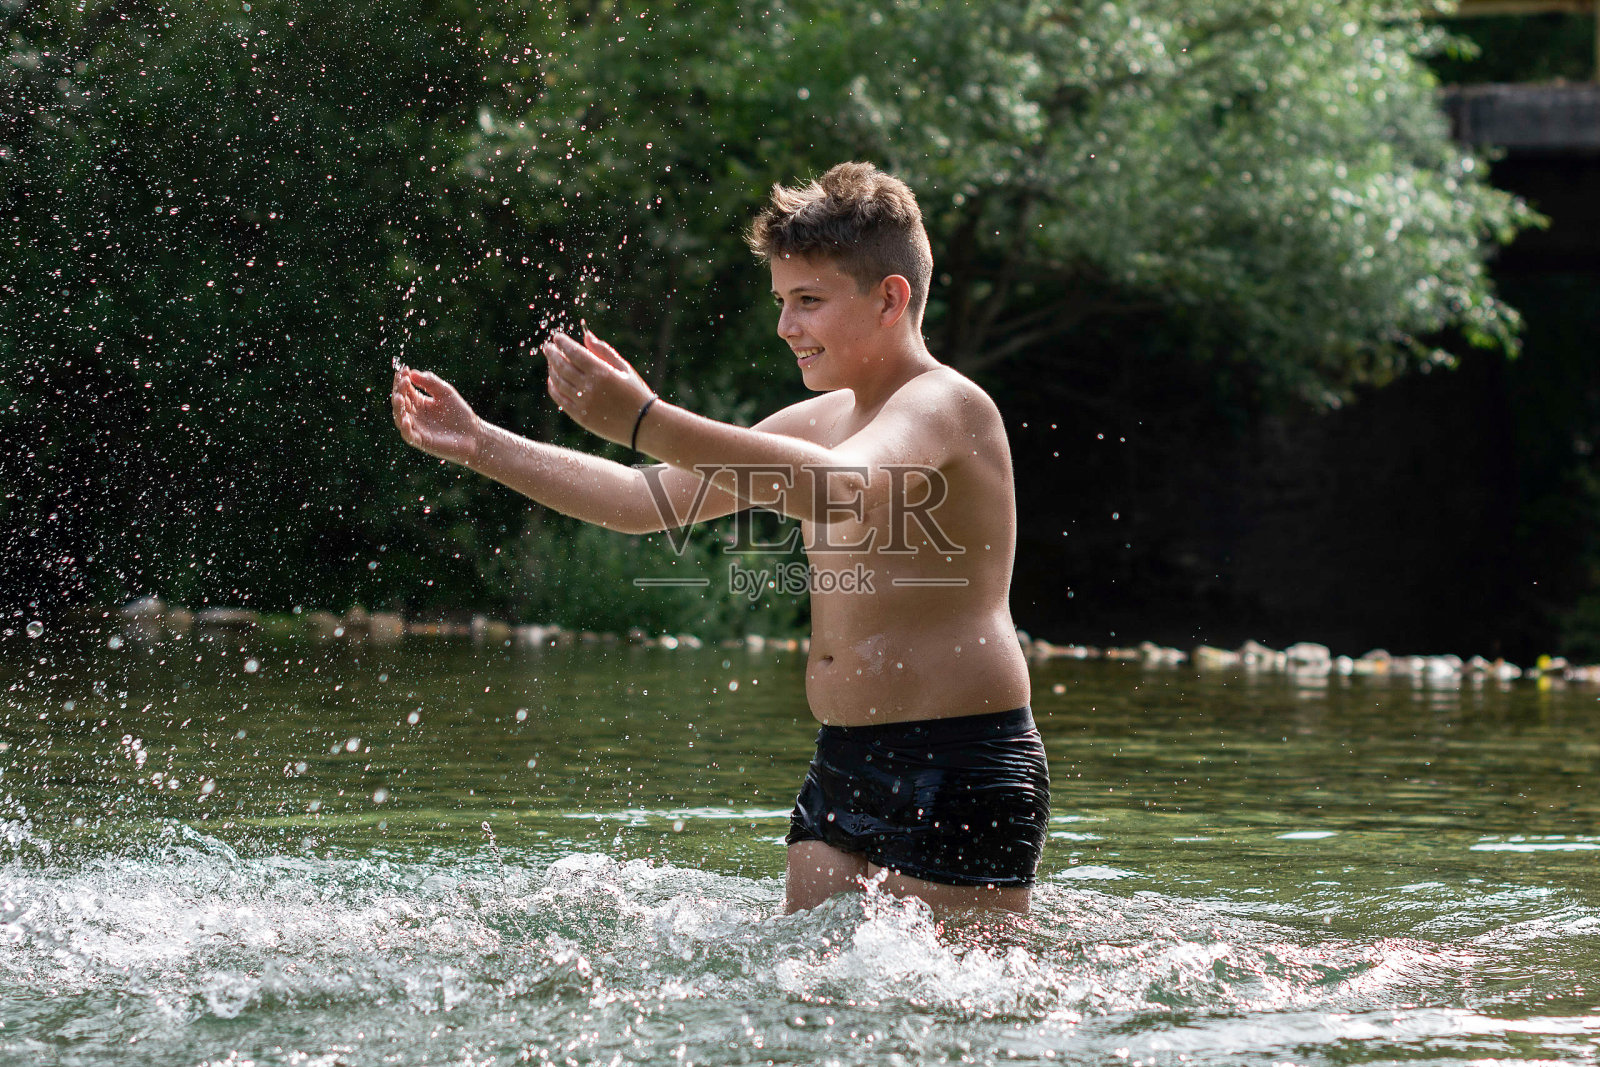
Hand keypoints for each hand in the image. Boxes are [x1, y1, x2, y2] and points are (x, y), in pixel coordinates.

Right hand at [391, 364, 481, 465]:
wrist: (473, 433)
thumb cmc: (459, 413)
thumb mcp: (445, 392)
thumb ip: (430, 382)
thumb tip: (412, 373)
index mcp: (419, 402)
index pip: (405, 390)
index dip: (402, 380)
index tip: (404, 370)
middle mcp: (414, 414)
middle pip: (400, 402)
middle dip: (399, 391)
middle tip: (403, 382)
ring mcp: (416, 428)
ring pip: (400, 418)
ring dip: (398, 408)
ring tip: (400, 398)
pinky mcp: (421, 441)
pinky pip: (409, 436)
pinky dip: (405, 429)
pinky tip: (406, 419)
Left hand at [543, 328, 654, 446]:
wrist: (643, 424)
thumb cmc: (636, 393)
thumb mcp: (624, 368)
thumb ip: (604, 351)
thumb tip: (586, 336)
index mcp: (601, 372)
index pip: (574, 352)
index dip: (563, 343)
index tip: (557, 337)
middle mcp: (589, 387)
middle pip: (562, 366)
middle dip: (552, 354)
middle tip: (547, 347)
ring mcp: (583, 403)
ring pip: (559, 382)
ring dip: (552, 370)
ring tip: (551, 363)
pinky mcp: (581, 417)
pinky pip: (561, 399)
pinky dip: (554, 389)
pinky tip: (553, 381)